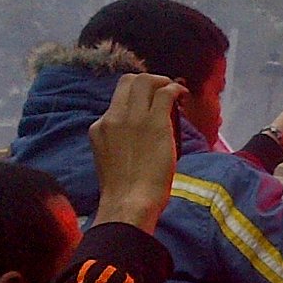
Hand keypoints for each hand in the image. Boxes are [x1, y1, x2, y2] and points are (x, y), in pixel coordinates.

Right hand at [91, 73, 183, 233]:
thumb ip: (117, 141)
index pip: (116, 98)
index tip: (148, 100)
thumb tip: (135, 137)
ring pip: (146, 82)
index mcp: (99, 127)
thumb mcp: (109, 158)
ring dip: (163, 82)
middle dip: (148, 81)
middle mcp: (113, 117)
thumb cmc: (123, 190)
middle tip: (163, 90)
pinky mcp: (155, 123)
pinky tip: (183, 95)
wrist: (128, 201)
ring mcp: (134, 118)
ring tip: (175, 92)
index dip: (134, 94)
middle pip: (129, 82)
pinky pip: (166, 93)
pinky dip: (176, 89)